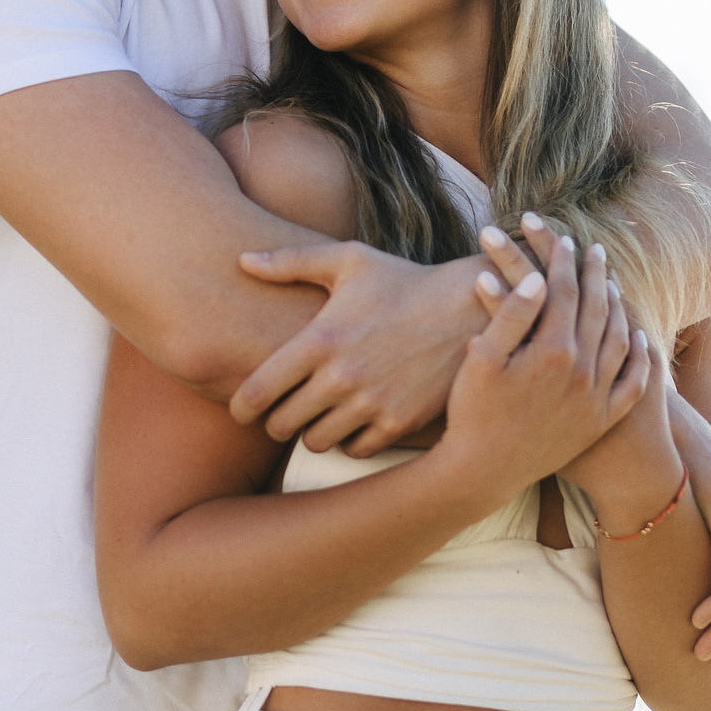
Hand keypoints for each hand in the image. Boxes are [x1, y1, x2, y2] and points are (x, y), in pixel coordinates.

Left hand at [228, 241, 485, 454]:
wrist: (469, 308)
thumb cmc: (402, 281)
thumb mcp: (348, 260)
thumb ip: (290, 262)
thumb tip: (241, 260)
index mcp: (320, 340)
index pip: (258, 391)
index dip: (241, 407)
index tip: (241, 410)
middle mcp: (342, 377)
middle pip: (281, 425)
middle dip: (275, 420)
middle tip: (282, 410)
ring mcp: (372, 403)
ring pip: (316, 442)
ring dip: (311, 431)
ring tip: (318, 414)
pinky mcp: (399, 422)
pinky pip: (355, 450)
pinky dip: (348, 440)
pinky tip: (351, 420)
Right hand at [445, 221, 651, 494]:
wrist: (484, 472)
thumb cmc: (472, 413)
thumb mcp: (481, 359)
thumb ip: (510, 315)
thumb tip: (534, 277)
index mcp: (552, 351)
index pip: (564, 292)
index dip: (563, 261)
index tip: (562, 238)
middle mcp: (583, 372)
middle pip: (597, 309)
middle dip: (596, 275)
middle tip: (596, 250)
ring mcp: (596, 398)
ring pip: (618, 340)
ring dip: (617, 307)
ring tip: (613, 286)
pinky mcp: (601, 421)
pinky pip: (631, 382)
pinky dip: (638, 356)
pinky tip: (637, 338)